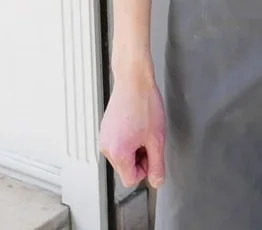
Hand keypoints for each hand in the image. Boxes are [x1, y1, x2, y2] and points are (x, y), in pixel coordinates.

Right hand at [99, 71, 166, 188]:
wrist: (133, 81)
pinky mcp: (105, 129)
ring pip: (122, 156)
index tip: (151, 153)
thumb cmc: (144, 105)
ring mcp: (104, 137)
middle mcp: (106, 147)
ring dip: (134, 148)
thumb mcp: (157, 139)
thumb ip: (157, 165)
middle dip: (139, 158)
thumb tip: (157, 182)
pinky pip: (117, 145)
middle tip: (148, 139)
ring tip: (141, 129)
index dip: (145, 169)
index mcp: (117, 152)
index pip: (130, 179)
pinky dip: (128, 140)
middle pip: (125, 168)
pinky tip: (135, 124)